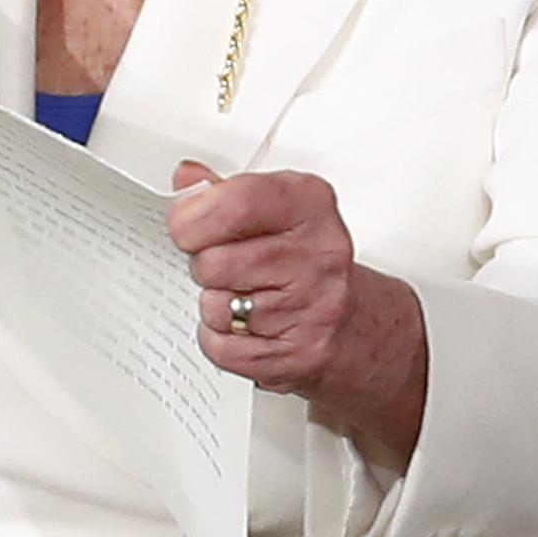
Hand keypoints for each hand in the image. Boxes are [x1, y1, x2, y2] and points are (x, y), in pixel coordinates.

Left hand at [168, 162, 429, 455]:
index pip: (239, 203)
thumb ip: (228, 193)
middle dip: (203, 264)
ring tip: (246, 295)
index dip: (194, 216)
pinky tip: (249, 326)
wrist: (353, 325)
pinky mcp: (297, 355)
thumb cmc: (308, 262)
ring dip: (216, 304)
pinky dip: (222, 339)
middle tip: (226, 263)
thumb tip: (187, 181)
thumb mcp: (278, 211)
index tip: (185, 222)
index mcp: (312, 206)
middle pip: (215, 260)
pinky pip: (221, 347)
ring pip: (215, 306)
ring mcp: (311, 308)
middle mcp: (318, 256)